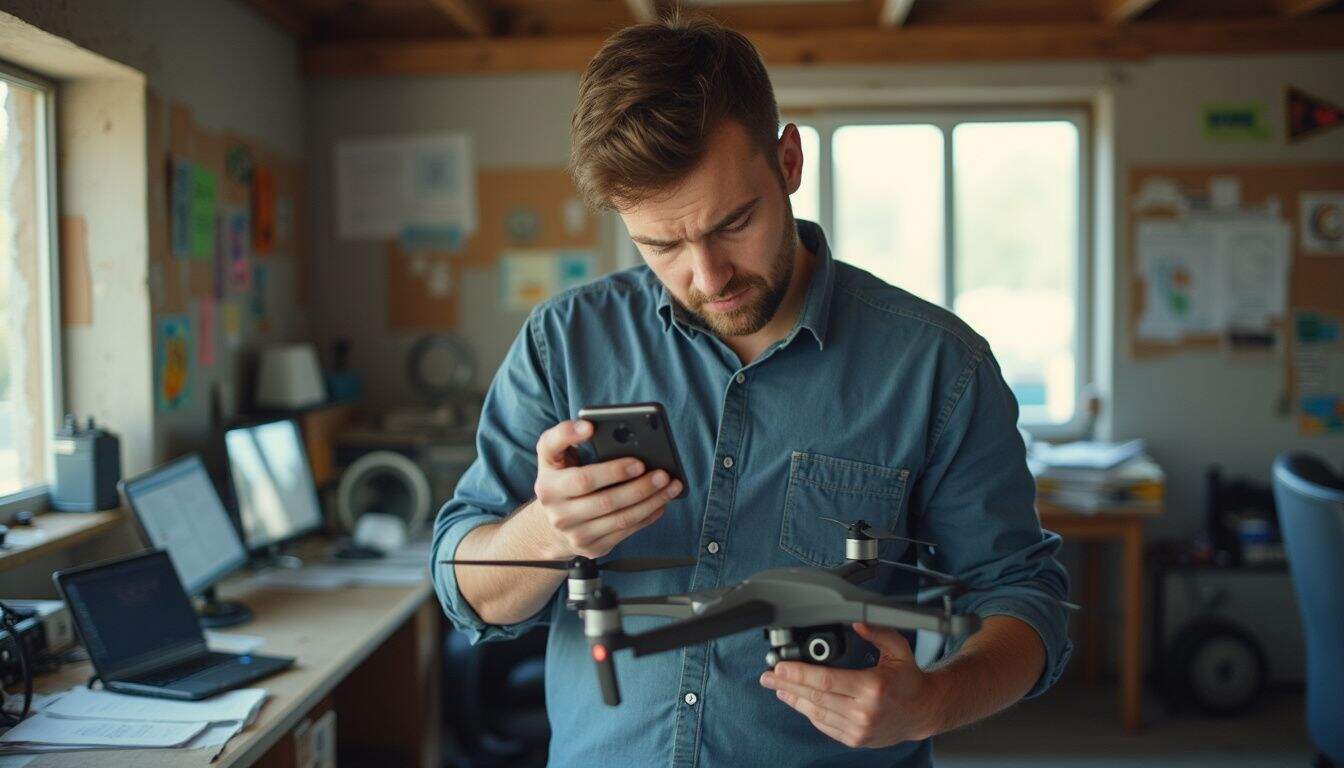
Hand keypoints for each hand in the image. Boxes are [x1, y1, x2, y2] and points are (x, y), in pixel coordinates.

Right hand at [528, 419, 683, 559]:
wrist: (550, 524)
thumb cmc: (560, 477)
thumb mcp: (550, 455)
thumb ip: (564, 436)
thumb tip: (588, 426)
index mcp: (548, 486)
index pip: (580, 478)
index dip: (608, 469)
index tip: (636, 460)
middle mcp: (559, 514)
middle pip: (606, 500)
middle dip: (638, 486)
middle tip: (662, 473)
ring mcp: (575, 534)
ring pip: (620, 518)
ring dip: (650, 502)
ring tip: (670, 486)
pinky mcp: (591, 548)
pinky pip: (625, 532)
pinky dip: (647, 516)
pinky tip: (661, 503)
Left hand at [759, 623, 944, 748]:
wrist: (923, 712)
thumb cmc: (909, 680)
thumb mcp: (898, 648)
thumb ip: (876, 631)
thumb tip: (854, 620)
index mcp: (872, 687)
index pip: (826, 681)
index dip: (799, 673)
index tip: (780, 666)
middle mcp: (864, 711)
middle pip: (815, 697)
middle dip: (787, 684)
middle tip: (767, 676)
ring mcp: (859, 729)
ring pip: (816, 713)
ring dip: (793, 699)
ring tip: (777, 687)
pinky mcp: (855, 739)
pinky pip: (824, 725)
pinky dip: (808, 711)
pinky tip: (797, 700)